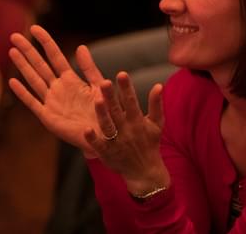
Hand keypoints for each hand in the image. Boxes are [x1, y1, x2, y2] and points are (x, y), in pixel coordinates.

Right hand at [8, 25, 108, 156]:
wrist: (105, 136)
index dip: (45, 42)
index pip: (55, 56)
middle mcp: (58, 89)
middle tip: (14, 35)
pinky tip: (12, 81)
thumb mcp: (99, 85)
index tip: (34, 28)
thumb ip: (89, 67)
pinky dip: (23, 93)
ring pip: (34, 80)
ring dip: (23, 66)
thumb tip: (81, 46)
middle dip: (28, 50)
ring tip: (12, 51)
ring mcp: (51, 102)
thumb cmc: (105, 111)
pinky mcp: (48, 117)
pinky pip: (33, 103)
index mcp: (70, 80)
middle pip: (40, 65)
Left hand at [84, 72, 169, 195]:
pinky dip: (93, 138)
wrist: (145, 171)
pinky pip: (99, 145)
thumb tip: (159, 85)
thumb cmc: (149, 143)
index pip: (131, 101)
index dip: (126, 88)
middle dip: (111, 97)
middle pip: (117, 111)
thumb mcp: (157, 123)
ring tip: (97, 101)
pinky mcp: (107, 154)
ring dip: (102, 114)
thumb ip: (156, 104)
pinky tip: (86, 130)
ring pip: (108, 126)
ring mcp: (116, 142)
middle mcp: (126, 130)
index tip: (121, 74)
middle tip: (104, 82)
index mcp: (137, 121)